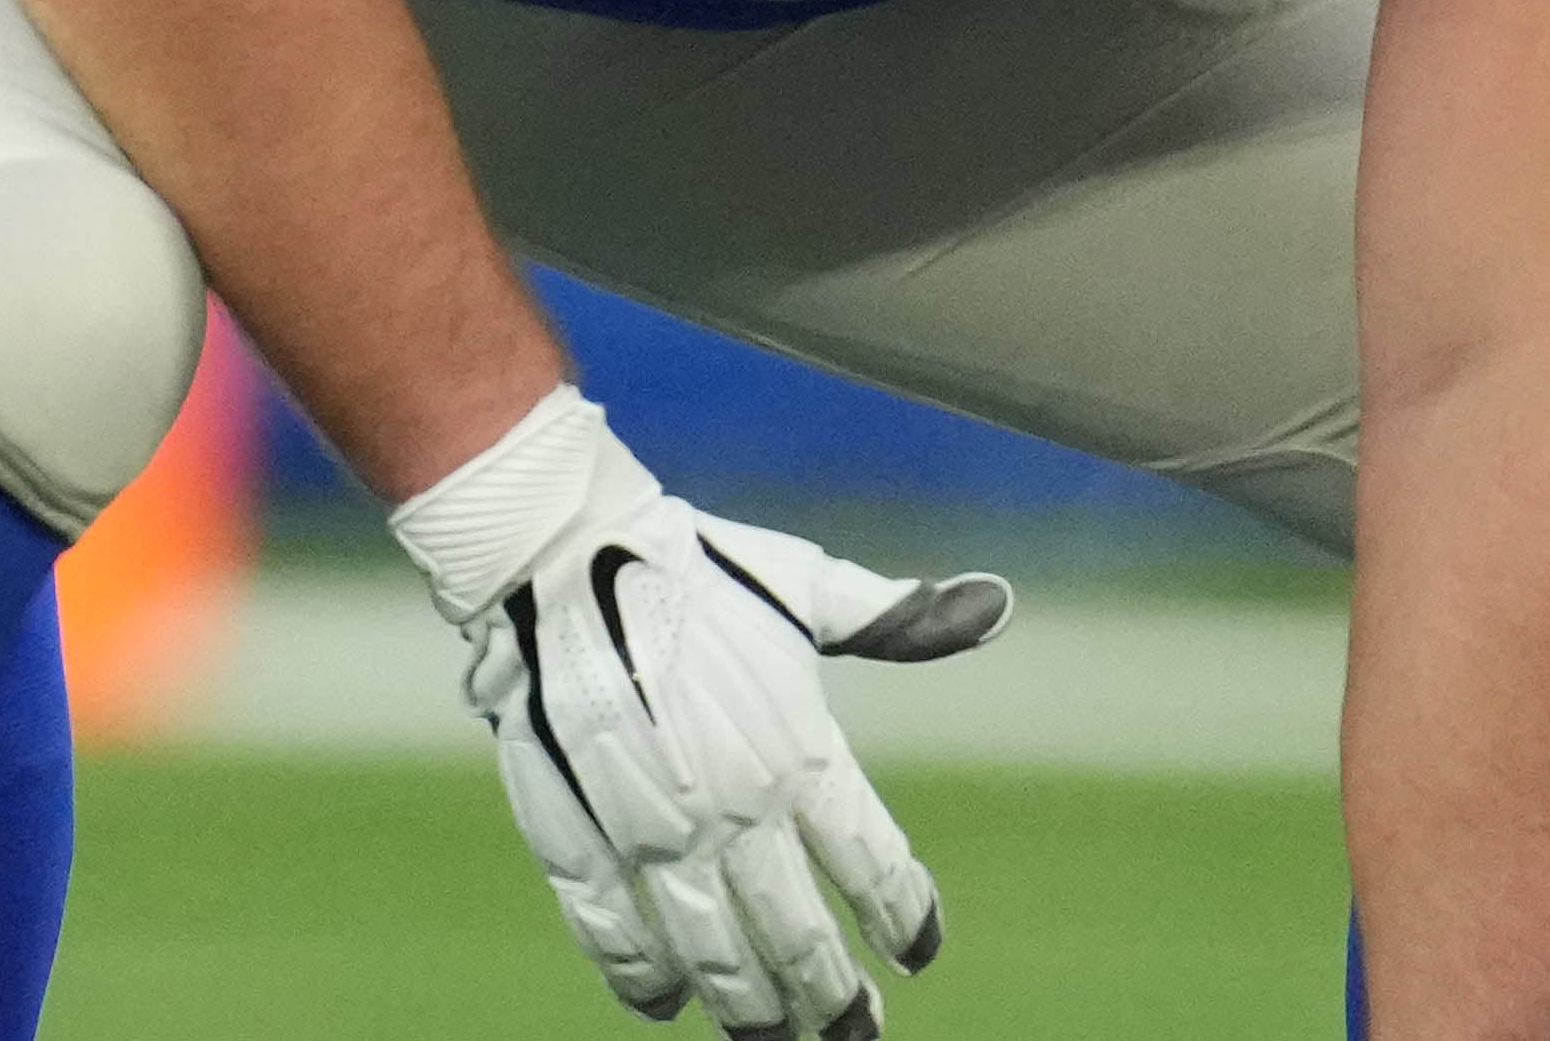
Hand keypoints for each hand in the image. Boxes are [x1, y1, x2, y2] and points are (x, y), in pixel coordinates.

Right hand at [400, 389, 1004, 1030]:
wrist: (553, 557)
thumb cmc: (688, 569)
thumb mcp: (802, 588)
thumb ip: (895, 621)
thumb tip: (997, 603)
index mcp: (799, 755)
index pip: (876, 869)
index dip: (906, 919)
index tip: (919, 950)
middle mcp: (734, 812)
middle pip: (800, 946)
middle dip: (836, 1002)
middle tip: (858, 1031)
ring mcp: (652, 839)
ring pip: (717, 965)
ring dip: (754, 1014)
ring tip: (777, 1038)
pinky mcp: (577, 844)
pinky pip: (618, 943)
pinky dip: (646, 984)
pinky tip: (668, 1001)